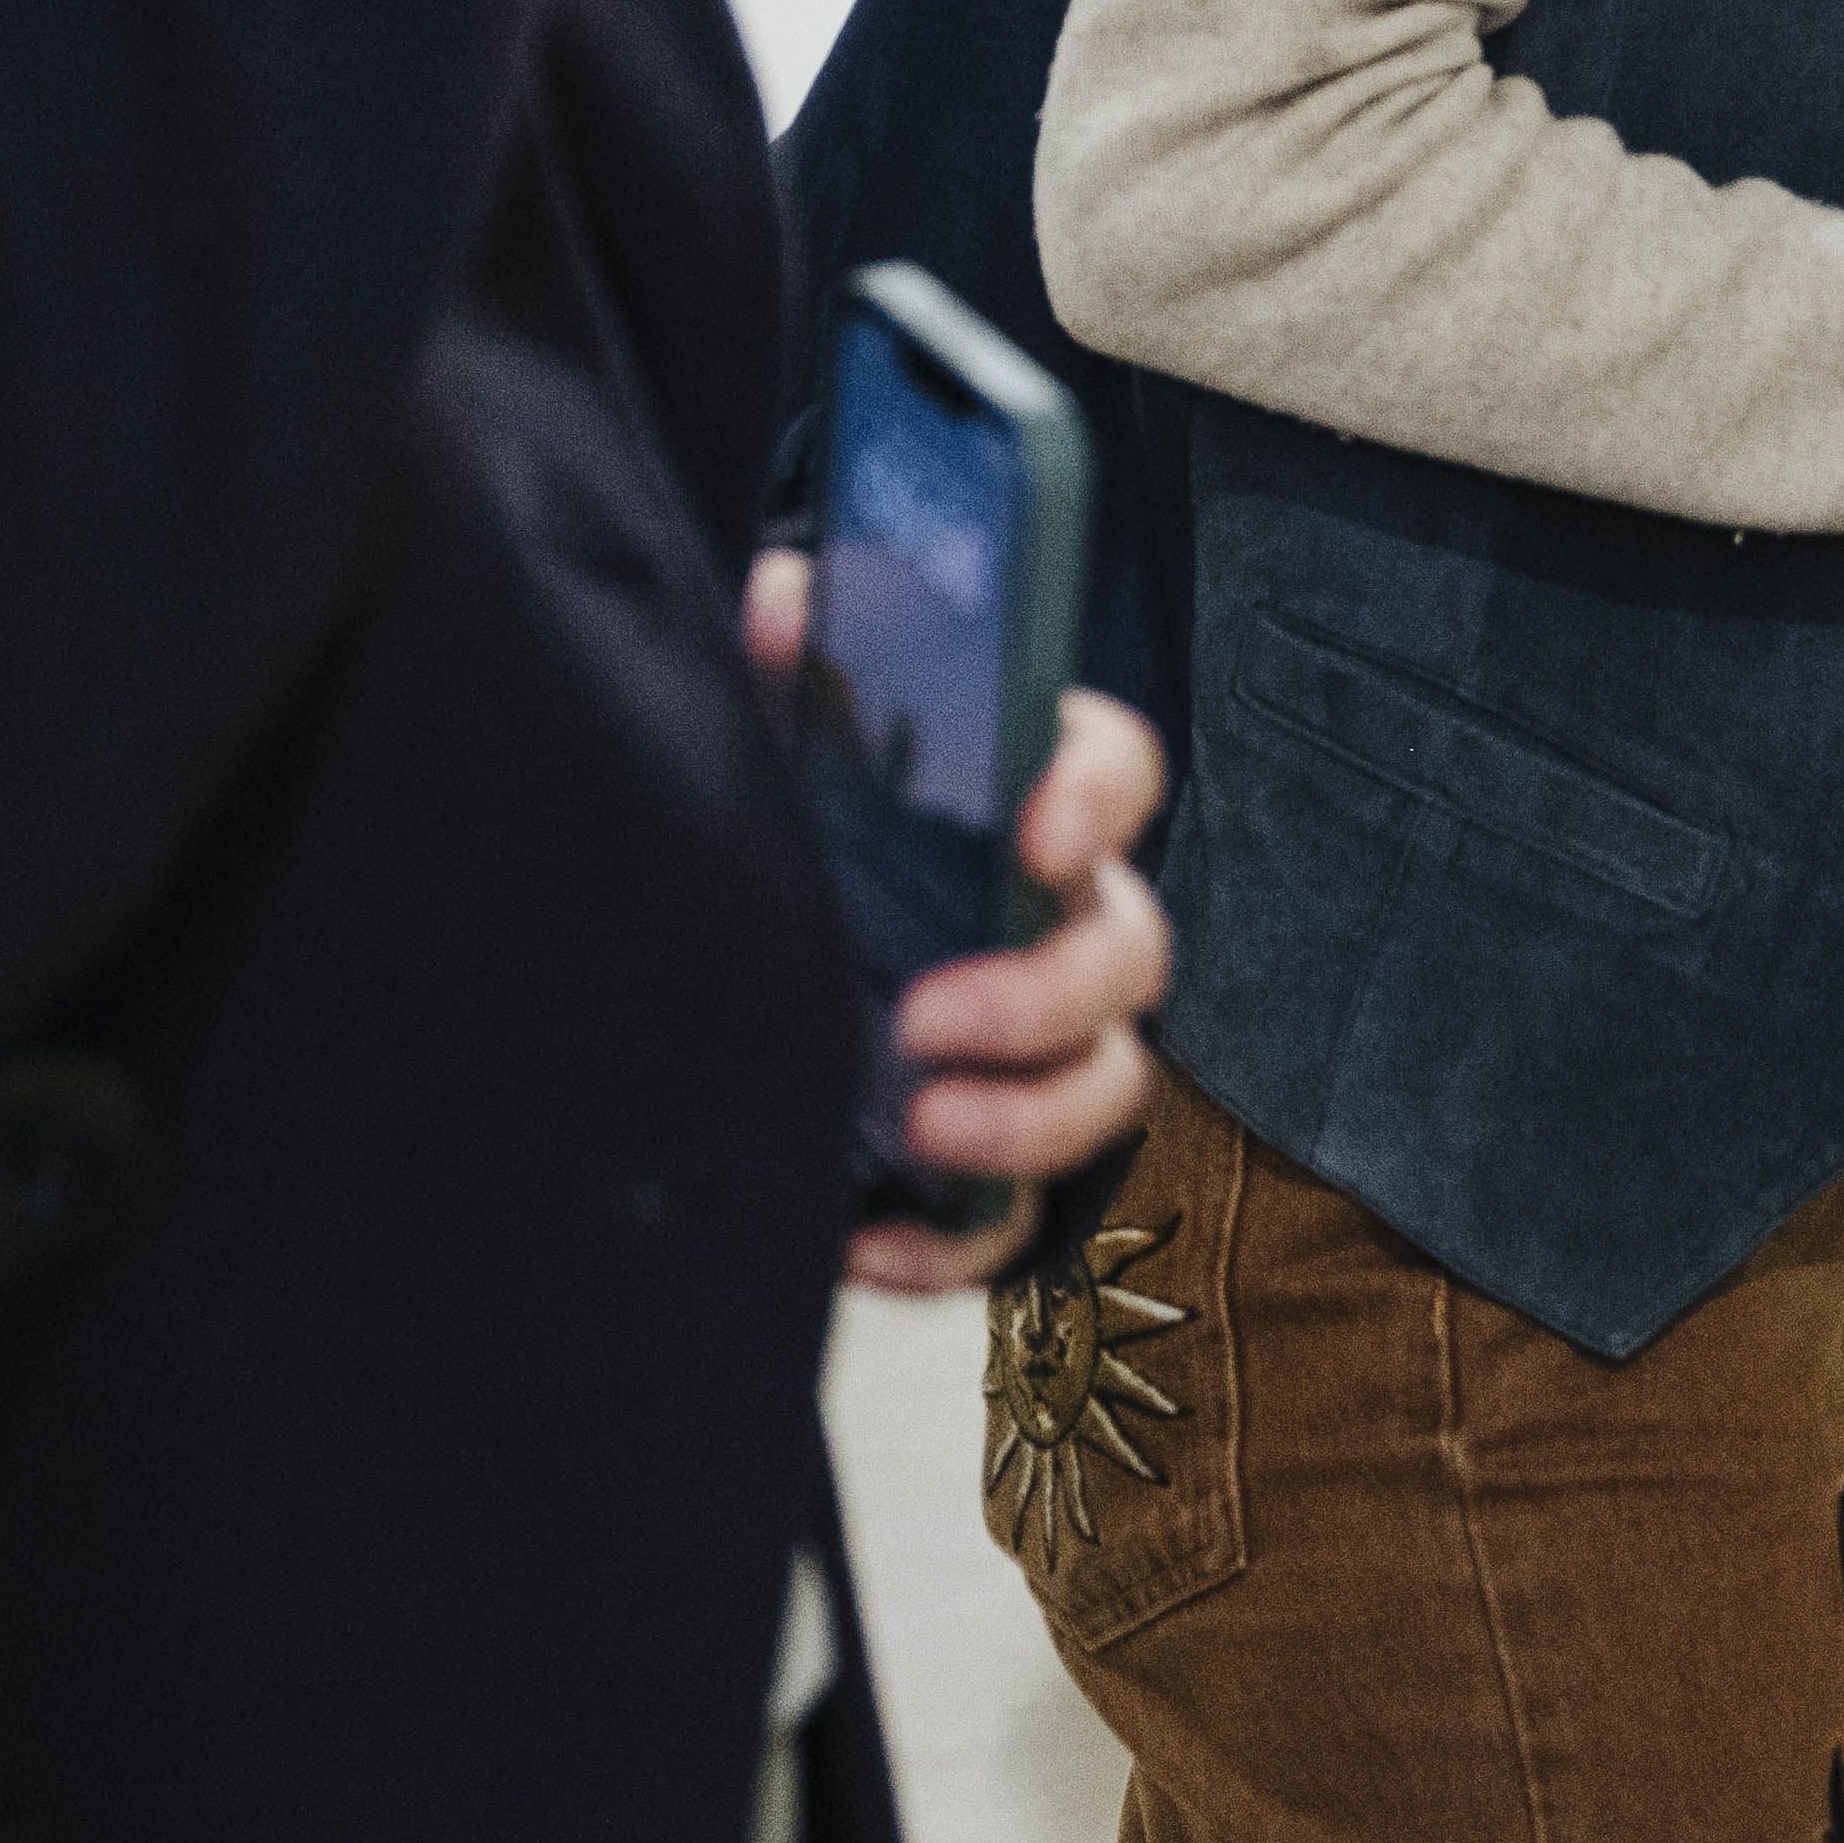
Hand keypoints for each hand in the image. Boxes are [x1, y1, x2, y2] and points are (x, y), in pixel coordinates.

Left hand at [747, 552, 1174, 1290]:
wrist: (714, 966)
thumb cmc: (792, 829)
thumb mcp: (783, 736)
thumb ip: (796, 668)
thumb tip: (788, 595)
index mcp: (1023, 805)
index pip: (1114, 772)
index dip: (1094, 799)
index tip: (1033, 833)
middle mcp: (1056, 924)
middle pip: (1129, 952)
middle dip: (1049, 994)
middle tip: (930, 1019)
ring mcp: (1033, 1051)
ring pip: (1108, 1086)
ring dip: (1033, 1116)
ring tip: (921, 1129)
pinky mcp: (984, 1165)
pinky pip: (1015, 1222)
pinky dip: (953, 1246)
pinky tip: (865, 1246)